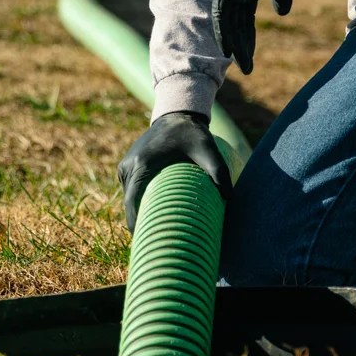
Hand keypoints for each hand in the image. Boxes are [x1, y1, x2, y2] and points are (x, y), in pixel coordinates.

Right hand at [117, 112, 232, 231]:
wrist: (177, 114)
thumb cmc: (192, 133)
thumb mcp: (208, 149)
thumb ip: (219, 171)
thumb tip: (229, 198)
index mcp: (142, 164)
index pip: (132, 202)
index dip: (136, 223)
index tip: (146, 241)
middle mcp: (129, 166)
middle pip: (129, 203)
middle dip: (139, 222)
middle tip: (155, 241)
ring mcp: (125, 166)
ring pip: (128, 198)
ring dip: (138, 212)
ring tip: (155, 231)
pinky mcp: (128, 166)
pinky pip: (130, 190)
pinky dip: (138, 201)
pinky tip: (153, 213)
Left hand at [212, 0, 300, 73]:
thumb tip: (281, 13)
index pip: (242, 16)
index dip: (246, 35)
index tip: (250, 54)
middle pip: (232, 22)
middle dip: (239, 44)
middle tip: (246, 67)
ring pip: (227, 22)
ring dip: (234, 44)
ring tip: (242, 64)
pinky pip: (225, 13)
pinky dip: (226, 32)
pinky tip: (231, 49)